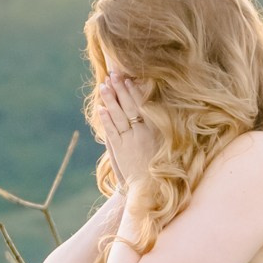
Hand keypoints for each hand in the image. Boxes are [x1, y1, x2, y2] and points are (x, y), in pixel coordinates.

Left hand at [94, 72, 155, 186]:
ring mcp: (131, 141)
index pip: (143, 104)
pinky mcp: (121, 151)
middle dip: (120, 89)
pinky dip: (107, 120)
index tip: (128, 78)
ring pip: (120, 116)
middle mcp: (143, 132)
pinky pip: (113, 132)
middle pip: (130, 106)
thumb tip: (148, 109)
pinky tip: (101, 108)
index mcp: (155, 128)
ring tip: (103, 86)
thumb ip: (153, 127)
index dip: (134, 90)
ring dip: (111, 100)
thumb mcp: (161, 143)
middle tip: (113, 73)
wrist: (151, 188)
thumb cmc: (157, 166)